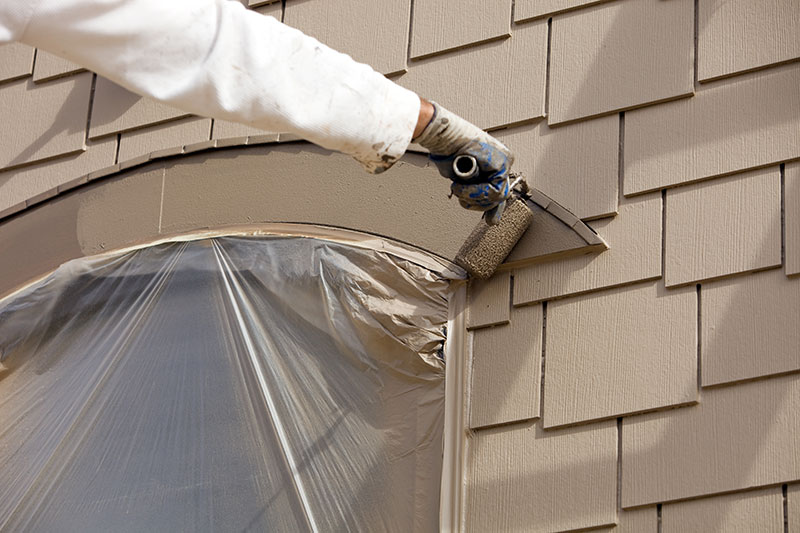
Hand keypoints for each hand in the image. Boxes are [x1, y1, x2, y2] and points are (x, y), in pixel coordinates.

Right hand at [413, 101, 514, 222]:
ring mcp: (504, 161)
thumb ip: (473, 192)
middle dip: (477, 202)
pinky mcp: (503, 161)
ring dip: (472, 196)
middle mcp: (502, 163)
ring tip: (457, 188)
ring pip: (496, 195)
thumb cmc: (446, 151)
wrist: (442, 136)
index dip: (494, 210)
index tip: (490, 221)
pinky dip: (474, 192)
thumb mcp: (460, 177)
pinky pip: (494, 188)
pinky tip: (460, 185)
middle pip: (498, 197)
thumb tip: (480, 210)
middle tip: (460, 196)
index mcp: (494, 165)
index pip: (498, 192)